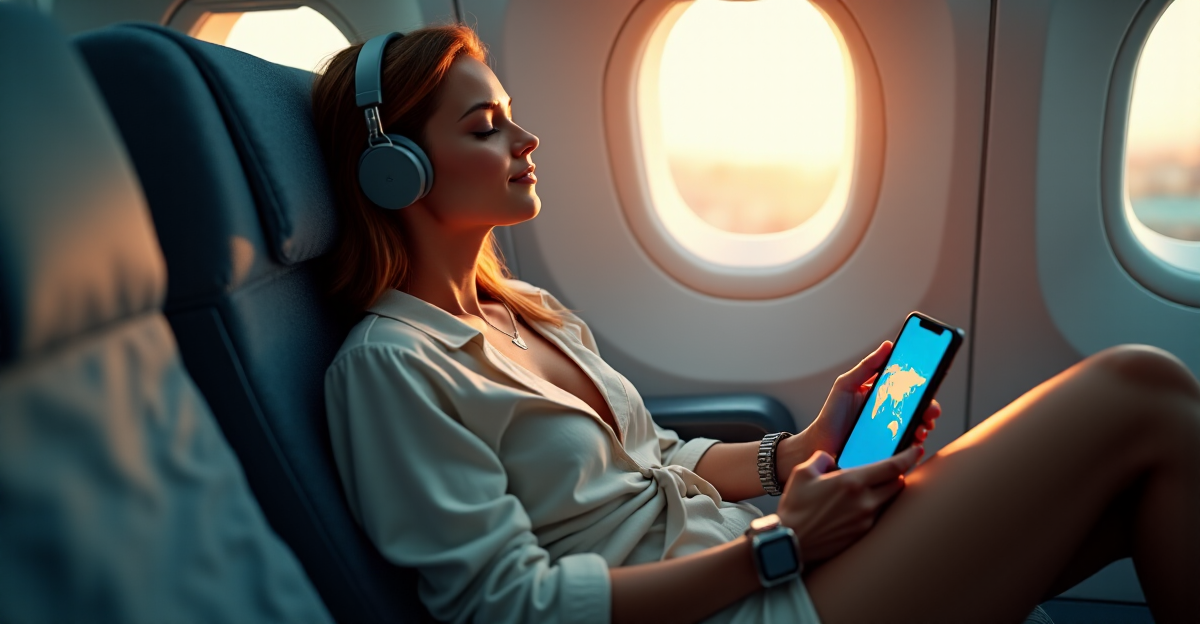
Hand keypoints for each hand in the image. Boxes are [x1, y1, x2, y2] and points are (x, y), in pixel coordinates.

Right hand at [776, 446, 921, 563]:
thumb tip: (829, 457)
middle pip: (898, 484)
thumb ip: (820, 458)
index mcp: (852, 482)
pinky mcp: (862, 535)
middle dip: (898, 475)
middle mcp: (865, 502)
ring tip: (873, 489)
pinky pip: (877, 516)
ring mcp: (866, 520)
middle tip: (893, 469)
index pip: (893, 467)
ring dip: (886, 492)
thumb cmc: (795, 507)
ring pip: (888, 501)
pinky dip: (874, 508)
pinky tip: (859, 507)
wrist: (791, 542)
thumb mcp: (802, 473)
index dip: (909, 456)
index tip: (916, 450)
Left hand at [777, 342, 941, 478]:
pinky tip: (914, 444)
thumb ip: (866, 366)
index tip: (931, 382)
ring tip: (921, 429)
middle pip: (920, 408)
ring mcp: (893, 430)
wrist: (822, 442)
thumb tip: (888, 345)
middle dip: (930, 408)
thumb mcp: (846, 384)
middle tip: (931, 411)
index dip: (924, 384)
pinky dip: (915, 445)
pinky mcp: (890, 448)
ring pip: (918, 427)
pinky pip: (909, 447)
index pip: (909, 387)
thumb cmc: (833, 413)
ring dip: (925, 427)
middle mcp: (892, 411)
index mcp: (884, 394)